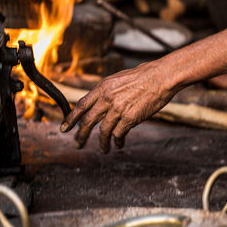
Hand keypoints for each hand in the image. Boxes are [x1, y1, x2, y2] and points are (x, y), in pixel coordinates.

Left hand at [60, 60, 176, 153]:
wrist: (161, 77)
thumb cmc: (144, 76)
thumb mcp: (119, 79)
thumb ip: (107, 91)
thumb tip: (100, 102)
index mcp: (103, 87)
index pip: (82, 105)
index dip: (71, 118)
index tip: (64, 128)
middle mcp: (107, 98)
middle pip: (88, 121)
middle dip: (81, 135)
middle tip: (77, 144)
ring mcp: (118, 109)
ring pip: (103, 131)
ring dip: (102, 143)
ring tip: (103, 150)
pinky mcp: (129, 118)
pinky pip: (119, 134)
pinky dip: (117, 142)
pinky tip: (118, 145)